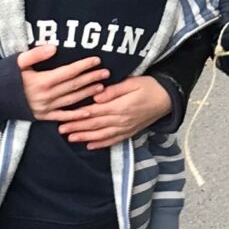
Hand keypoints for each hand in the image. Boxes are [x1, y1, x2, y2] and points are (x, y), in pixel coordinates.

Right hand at [14, 40, 107, 119]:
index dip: (84, 66)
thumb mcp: (19, 61)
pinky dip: (75, 115)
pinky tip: (88, 112)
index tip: (96, 60)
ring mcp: (46, 108)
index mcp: (42, 81)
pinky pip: (62, 116)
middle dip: (91, 78)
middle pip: (74, 86)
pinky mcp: (43, 117)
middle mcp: (47, 96)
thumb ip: (36, 54)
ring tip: (102, 87)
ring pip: (72, 100)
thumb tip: (54, 47)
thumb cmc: (7, 76)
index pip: (69, 72)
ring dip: (88, 94)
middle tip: (106, 73)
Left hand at [58, 74, 174, 148]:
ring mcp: (126, 128)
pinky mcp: (130, 132)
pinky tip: (89, 145)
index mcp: (121, 106)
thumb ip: (114, 90)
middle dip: (77, 127)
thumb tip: (96, 97)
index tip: (64, 116)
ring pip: (102, 135)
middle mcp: (122, 120)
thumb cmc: (150, 86)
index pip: (95, 112)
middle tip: (60, 129)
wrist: (168, 99)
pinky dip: (101, 144)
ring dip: (85, 137)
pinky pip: (113, 140)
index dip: (78, 115)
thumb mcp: (133, 82)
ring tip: (70, 138)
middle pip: (95, 125)